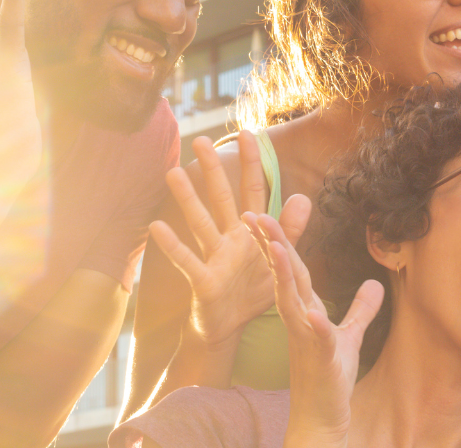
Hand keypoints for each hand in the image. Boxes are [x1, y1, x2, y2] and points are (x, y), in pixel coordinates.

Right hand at [149, 132, 301, 347]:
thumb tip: (303, 197)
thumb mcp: (279, 260)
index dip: (252, 163)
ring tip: (172, 173)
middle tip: (200, 139)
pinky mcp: (204, 280)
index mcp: (251, 231)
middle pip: (222, 198)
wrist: (233, 327)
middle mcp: (230, 238)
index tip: (248, 132)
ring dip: (187, 199)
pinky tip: (157, 226)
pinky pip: (188, 260)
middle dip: (212, 169)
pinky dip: (173, 245)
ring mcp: (214, 257)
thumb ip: (289, 231)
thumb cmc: (254, 290)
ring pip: (200, 223)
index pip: (254, 190)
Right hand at [249, 213, 382, 445]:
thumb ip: (360, 310)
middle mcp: (300, 320)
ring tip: (278, 250)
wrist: (322, 418)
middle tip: (253, 217)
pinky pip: (318, 339)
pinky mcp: (321, 360)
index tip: (262, 216)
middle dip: (272, 246)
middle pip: (285, 277)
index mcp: (305, 311)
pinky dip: (317, 325)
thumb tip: (374, 284)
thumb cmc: (330, 378)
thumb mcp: (351, 336)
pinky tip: (316, 314)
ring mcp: (307, 339)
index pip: (292, 270)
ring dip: (286, 276)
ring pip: (292, 302)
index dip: (280, 242)